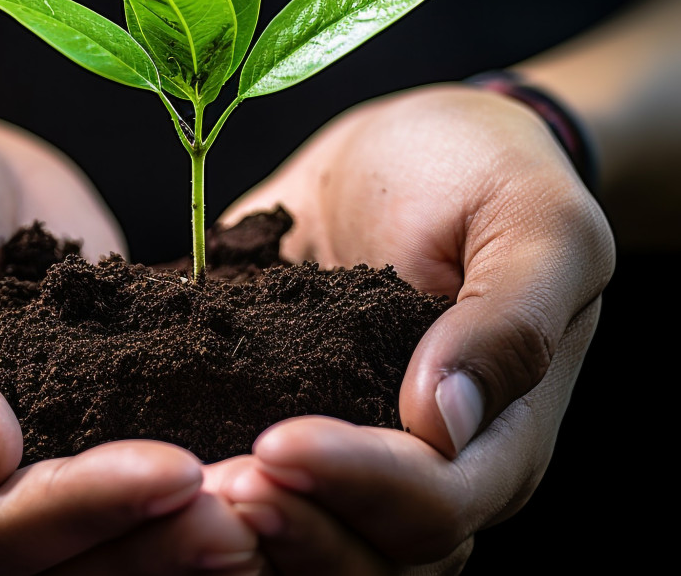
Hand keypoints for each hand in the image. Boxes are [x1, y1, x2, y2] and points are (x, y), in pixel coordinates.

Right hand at [0, 105, 260, 573]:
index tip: (176, 472)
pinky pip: (131, 486)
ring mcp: (17, 476)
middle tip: (248, 516)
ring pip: (102, 545)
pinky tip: (261, 473)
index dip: (77, 513)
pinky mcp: (76, 437)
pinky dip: (190, 494)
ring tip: (273, 507)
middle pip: (53, 562)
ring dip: (181, 538)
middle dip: (149, 545)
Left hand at [217, 84, 613, 572]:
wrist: (418, 146)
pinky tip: (144, 468)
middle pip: (367, 558)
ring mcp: (355, 459)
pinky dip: (204, 497)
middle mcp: (429, 472)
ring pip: (306, 550)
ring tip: (177, 491)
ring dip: (243, 536)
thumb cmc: (491, 173)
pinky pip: (258, 492)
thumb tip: (444, 424)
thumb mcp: (536, 221)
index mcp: (502, 438)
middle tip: (209, 486)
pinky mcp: (291, 428)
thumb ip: (510, 321)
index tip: (277, 443)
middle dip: (289, 532)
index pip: (435, 505)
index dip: (357, 487)